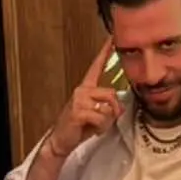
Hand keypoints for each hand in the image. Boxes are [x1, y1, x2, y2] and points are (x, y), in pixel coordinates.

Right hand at [47, 41, 124, 159]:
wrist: (61, 141)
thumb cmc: (78, 128)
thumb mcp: (96, 115)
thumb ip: (108, 107)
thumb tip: (119, 107)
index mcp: (86, 88)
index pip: (96, 67)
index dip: (104, 52)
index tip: (112, 38)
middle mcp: (81, 90)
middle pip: (111, 93)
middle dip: (113, 111)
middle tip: (105, 121)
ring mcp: (78, 99)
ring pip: (108, 106)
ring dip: (107, 121)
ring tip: (97, 126)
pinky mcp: (78, 111)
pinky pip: (101, 117)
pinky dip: (101, 127)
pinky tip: (93, 130)